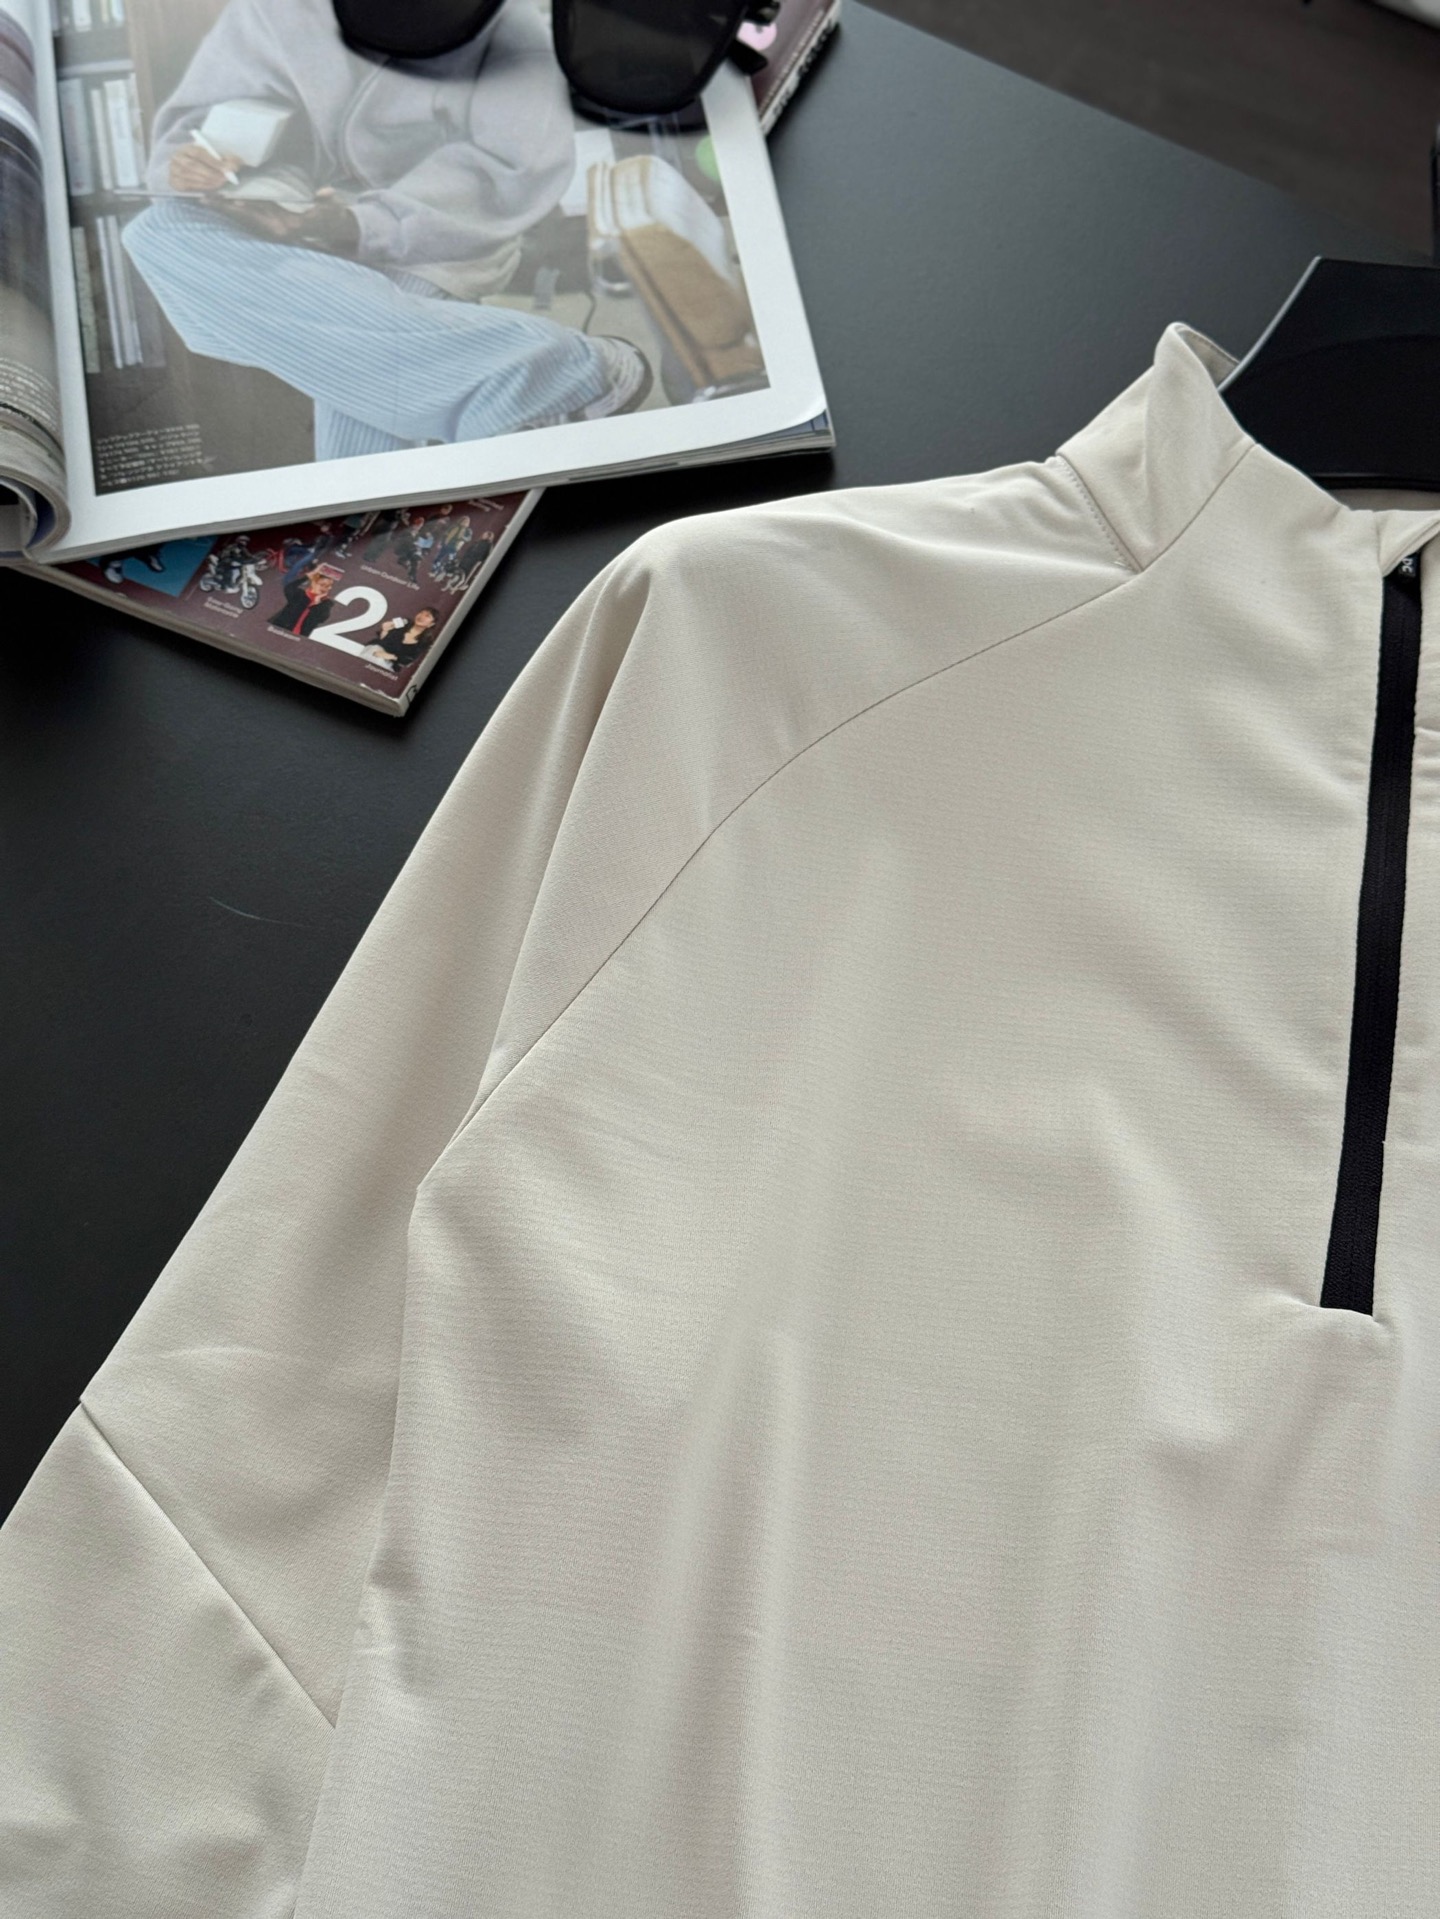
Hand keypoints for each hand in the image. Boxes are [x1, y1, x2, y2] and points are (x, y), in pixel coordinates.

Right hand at [169, 142, 241, 191]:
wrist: (187, 167)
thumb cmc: (204, 161)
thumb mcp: (214, 156)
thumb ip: (226, 159)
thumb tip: (236, 165)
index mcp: (186, 147)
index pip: (199, 153)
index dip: (214, 162)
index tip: (229, 169)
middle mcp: (177, 157)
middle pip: (194, 166)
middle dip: (212, 173)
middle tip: (225, 179)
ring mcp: (173, 170)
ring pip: (191, 177)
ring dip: (208, 182)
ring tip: (220, 183)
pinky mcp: (174, 182)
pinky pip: (187, 186)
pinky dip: (201, 187)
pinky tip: (211, 187)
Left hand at [219, 190, 358, 255]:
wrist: (331, 227)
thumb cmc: (330, 216)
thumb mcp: (331, 209)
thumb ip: (327, 202)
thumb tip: (327, 193)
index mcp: (289, 228)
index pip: (262, 218)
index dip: (245, 211)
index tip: (230, 203)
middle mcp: (276, 231)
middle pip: (246, 219)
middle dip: (226, 210)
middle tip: (204, 199)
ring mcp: (270, 228)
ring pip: (243, 219)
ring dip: (225, 210)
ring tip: (205, 199)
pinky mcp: (267, 223)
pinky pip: (247, 216)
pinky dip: (233, 209)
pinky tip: (220, 202)